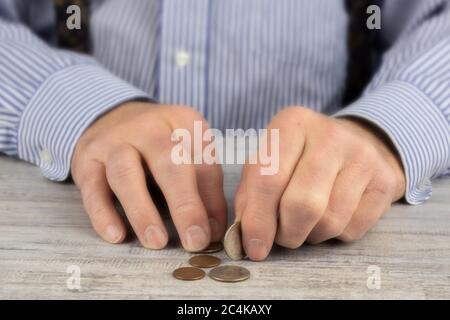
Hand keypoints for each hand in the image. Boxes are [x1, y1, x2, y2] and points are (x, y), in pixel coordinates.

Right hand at [71, 102, 226, 250]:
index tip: (212, 234)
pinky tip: (116, 235)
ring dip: (142, 210)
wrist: (110, 116)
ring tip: (156, 241)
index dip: (211, 200)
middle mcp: (148, 126)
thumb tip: (212, 230)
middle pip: (167, 161)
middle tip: (194, 240)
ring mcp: (114, 141)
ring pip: (125, 173)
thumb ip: (204, 187)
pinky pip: (93, 187)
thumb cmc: (158, 142)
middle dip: (183, 204)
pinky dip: (103, 213)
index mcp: (182, 121)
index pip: (203, 162)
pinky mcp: (87, 159)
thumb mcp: (187, 150)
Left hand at [235, 107, 405, 260]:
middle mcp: (330, 135)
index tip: (253, 247)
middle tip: (282, 237)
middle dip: (286, 233)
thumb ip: (250, 195)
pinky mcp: (385, 181)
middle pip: (302, 204)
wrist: (357, 144)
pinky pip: (352, 230)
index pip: (269, 178)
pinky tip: (331, 216)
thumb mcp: (268, 162)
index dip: (258, 220)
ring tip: (306, 222)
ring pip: (329, 222)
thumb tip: (245, 238)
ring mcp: (363, 157)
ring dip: (310, 235)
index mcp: (292, 124)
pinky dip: (334, 235)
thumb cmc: (300, 157)